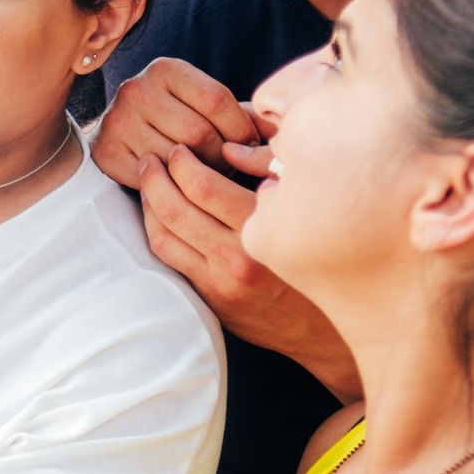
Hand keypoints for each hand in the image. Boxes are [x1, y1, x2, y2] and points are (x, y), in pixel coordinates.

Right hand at [93, 57, 259, 188]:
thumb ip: (242, 113)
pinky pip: (155, 178)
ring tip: (204, 172)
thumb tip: (283, 129)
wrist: (120, 133)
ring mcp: (117, 122)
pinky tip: (177, 180)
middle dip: (221, 155)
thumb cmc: (176, 118)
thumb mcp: (203, 104)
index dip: (240, 128)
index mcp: (165, 69)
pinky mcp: (107, 153)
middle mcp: (135, 89)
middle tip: (226, 164)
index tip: (248, 144)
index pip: (216, 100)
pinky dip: (172, 185)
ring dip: (199, 174)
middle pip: (199, 133)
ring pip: (178, 160)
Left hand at [138, 142, 356, 399]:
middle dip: (155, 177)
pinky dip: (156, 230)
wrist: (324, 327)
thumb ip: (270, 182)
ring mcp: (221, 281)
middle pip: (176, 208)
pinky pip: (169, 257)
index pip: (204, 187)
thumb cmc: (317, 254)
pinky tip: (156, 213)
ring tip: (149, 181)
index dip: (182, 162)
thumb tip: (233, 146)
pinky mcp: (210, 297)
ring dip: (149, 202)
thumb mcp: (300, 214)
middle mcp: (239, 258)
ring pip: (164, 233)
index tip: (180, 148)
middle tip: (152, 158)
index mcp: (264, 229)